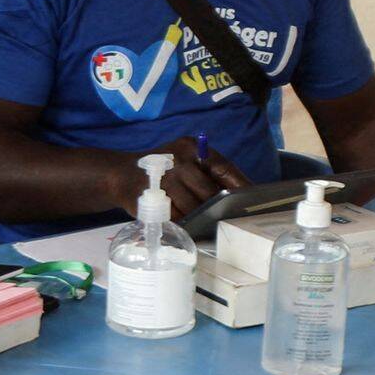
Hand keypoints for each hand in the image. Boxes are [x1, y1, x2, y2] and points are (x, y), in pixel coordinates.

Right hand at [121, 136, 245, 217]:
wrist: (121, 174)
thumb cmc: (162, 169)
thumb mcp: (185, 159)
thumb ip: (208, 172)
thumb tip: (242, 194)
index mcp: (192, 148)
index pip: (225, 168)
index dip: (241, 187)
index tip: (253, 201)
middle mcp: (179, 160)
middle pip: (210, 192)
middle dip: (219, 208)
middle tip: (229, 219)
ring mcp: (164, 178)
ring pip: (193, 207)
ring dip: (200, 219)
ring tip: (206, 225)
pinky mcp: (151, 197)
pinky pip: (176, 216)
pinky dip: (183, 223)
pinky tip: (187, 226)